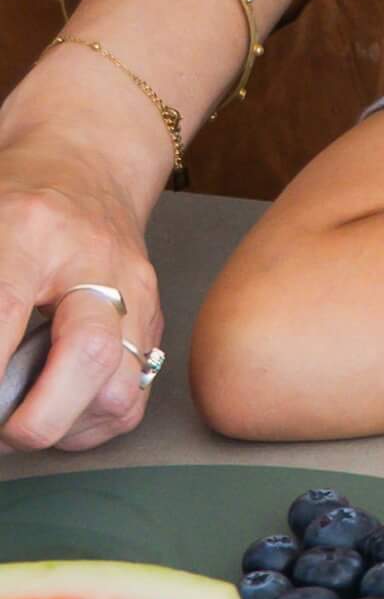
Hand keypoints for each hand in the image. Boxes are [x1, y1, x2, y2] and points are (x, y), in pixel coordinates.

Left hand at [0, 81, 165, 453]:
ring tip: (30, 424)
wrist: (86, 164)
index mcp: (31, 229)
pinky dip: (92, 423)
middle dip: (44, 413)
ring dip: (70, 424)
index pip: (5, 308)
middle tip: (8, 434)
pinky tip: (62, 417)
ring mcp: (137, 299)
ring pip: (121, 390)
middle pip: (89, 353)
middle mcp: (96, 266)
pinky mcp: (154, 328)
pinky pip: (132, 399)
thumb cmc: (20, 198)